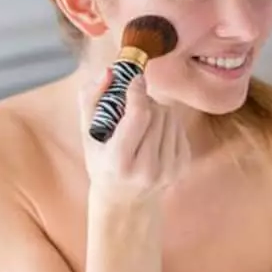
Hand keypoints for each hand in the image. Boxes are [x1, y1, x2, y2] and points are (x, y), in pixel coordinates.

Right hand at [78, 69, 190, 205]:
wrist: (124, 200)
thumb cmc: (102, 161)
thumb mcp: (88, 134)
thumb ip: (92, 99)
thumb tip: (109, 72)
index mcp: (119, 162)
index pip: (139, 116)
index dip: (138, 92)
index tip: (135, 80)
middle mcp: (146, 169)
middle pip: (157, 113)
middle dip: (146, 101)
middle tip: (134, 104)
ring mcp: (168, 170)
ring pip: (171, 117)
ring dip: (158, 110)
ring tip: (143, 121)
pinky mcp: (183, 166)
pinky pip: (180, 128)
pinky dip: (168, 123)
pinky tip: (154, 133)